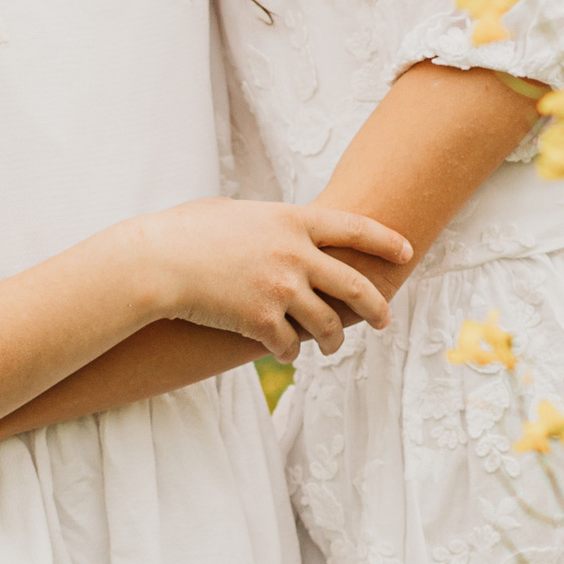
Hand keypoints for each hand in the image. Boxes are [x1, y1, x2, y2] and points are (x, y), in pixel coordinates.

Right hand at [135, 199, 413, 359]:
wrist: (157, 263)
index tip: (406, 252)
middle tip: (384, 319)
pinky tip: (286, 352)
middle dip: (375, 306)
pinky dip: (291, 351)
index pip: (354, 228)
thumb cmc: (185, 232)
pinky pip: (291, 345)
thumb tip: (277, 231)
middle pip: (354, 286)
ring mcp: (282, 290)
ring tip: (333, 346)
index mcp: (292, 221)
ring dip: (333, 340)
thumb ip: (266, 223)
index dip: (385, 240)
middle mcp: (296, 255)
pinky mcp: (263, 322)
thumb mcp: (233, 212)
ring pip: (327, 325)